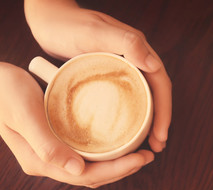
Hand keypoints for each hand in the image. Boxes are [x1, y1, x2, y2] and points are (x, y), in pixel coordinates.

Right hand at [0, 61, 153, 187]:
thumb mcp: (25, 115)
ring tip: (140, 152)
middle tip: (148, 156)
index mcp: (41, 161)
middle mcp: (49, 162)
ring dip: (117, 163)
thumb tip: (77, 171)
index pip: (85, 176)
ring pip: (91, 167)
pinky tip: (120, 141)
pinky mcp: (58, 141)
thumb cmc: (6, 93)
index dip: (116, 170)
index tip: (141, 159)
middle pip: (92, 175)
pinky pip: (86, 153)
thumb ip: (46, 145)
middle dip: (122, 169)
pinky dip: (106, 152)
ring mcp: (53, 153)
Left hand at [25, 0, 171, 151]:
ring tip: (146, 144)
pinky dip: (130, 116)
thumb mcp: (95, 33)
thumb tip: (155, 65)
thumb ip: (126, 43)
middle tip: (156, 146)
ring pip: (142, 98)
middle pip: (155, 94)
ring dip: (148, 122)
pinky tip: (125, 131)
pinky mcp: (109, 76)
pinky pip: (126, 98)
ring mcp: (122, 69)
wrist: (48, 20)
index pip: (160, 84)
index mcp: (137, 51)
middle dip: (160, 121)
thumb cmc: (68, 25)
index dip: (164, 111)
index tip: (160, 135)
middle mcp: (134, 60)